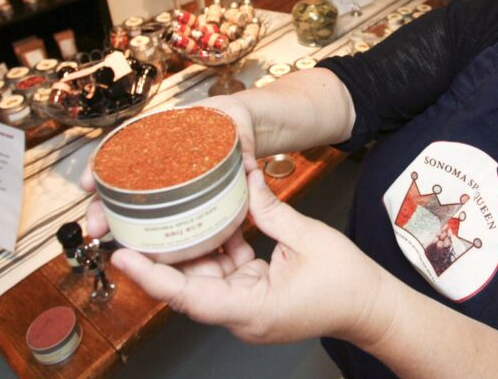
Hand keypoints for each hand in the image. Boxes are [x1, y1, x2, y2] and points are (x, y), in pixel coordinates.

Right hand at [80, 94, 258, 239]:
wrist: (243, 126)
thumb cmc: (232, 119)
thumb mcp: (237, 123)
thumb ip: (242, 144)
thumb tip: (248, 168)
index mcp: (165, 130)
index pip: (124, 144)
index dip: (102, 162)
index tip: (89, 180)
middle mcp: (158, 154)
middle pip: (122, 178)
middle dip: (103, 203)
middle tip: (96, 225)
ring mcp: (165, 175)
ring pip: (134, 198)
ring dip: (117, 218)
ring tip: (107, 237)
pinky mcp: (180, 194)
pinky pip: (158, 210)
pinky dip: (145, 225)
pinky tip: (135, 242)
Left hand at [110, 168, 390, 345]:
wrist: (371, 308)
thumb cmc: (347, 284)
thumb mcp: (308, 238)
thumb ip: (271, 211)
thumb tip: (247, 182)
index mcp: (252, 309)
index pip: (189, 297)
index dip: (153, 277)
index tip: (125, 256)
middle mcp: (243, 315)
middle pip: (190, 286)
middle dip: (165, 256)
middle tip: (138, 227)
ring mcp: (248, 310)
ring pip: (207, 278)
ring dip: (195, 249)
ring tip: (173, 217)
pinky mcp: (256, 299)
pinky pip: (227, 274)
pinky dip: (221, 249)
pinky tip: (218, 221)